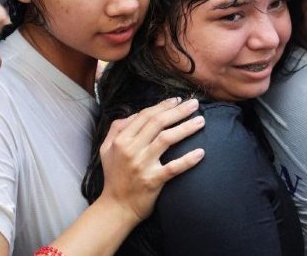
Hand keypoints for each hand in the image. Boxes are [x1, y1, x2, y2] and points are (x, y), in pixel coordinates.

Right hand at [99, 98, 205, 222]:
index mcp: (121, 140)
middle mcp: (131, 150)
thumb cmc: (114, 177)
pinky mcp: (153, 181)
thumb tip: (134, 114)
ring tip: (201, 121)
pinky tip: (201, 152)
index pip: (144, 116)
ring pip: (166, 139)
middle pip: (158, 123)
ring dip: (185, 128)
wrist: (116, 207)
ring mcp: (142, 165)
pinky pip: (173, 167)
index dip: (162, 106)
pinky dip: (188, 160)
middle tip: (194, 104)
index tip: (177, 100)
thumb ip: (116, 128)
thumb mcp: (106, 149)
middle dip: (178, 111)